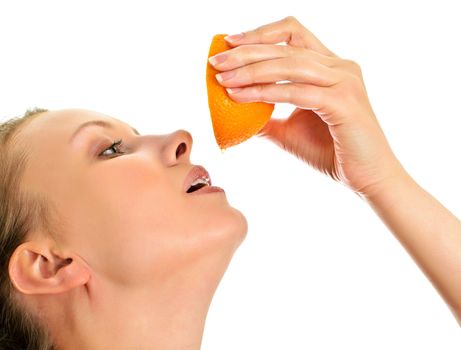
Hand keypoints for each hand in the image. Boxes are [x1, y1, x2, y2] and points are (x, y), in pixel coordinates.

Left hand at [209, 16, 404, 196]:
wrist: (366, 179)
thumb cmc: (331, 152)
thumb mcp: (290, 130)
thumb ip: (266, 117)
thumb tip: (236, 113)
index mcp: (330, 67)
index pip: (292, 35)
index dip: (259, 34)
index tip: (229, 42)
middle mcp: (339, 66)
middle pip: (286, 45)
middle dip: (246, 50)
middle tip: (216, 60)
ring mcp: (344, 81)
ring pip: (290, 64)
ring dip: (251, 69)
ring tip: (222, 79)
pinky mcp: (343, 101)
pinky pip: (296, 92)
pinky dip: (265, 92)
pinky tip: (240, 96)